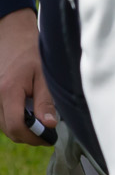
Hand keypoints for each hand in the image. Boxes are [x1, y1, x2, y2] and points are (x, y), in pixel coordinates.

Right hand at [1, 7, 56, 146]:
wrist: (12, 36)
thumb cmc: (32, 52)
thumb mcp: (45, 75)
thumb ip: (46, 101)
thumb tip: (49, 125)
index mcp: (8, 91)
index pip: (15, 126)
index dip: (33, 137)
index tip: (49, 138)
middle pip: (9, 129)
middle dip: (28, 136)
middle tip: (47, 134)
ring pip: (4, 125)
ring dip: (21, 129)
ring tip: (40, 122)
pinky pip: (1, 116)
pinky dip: (14, 120)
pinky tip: (28, 114)